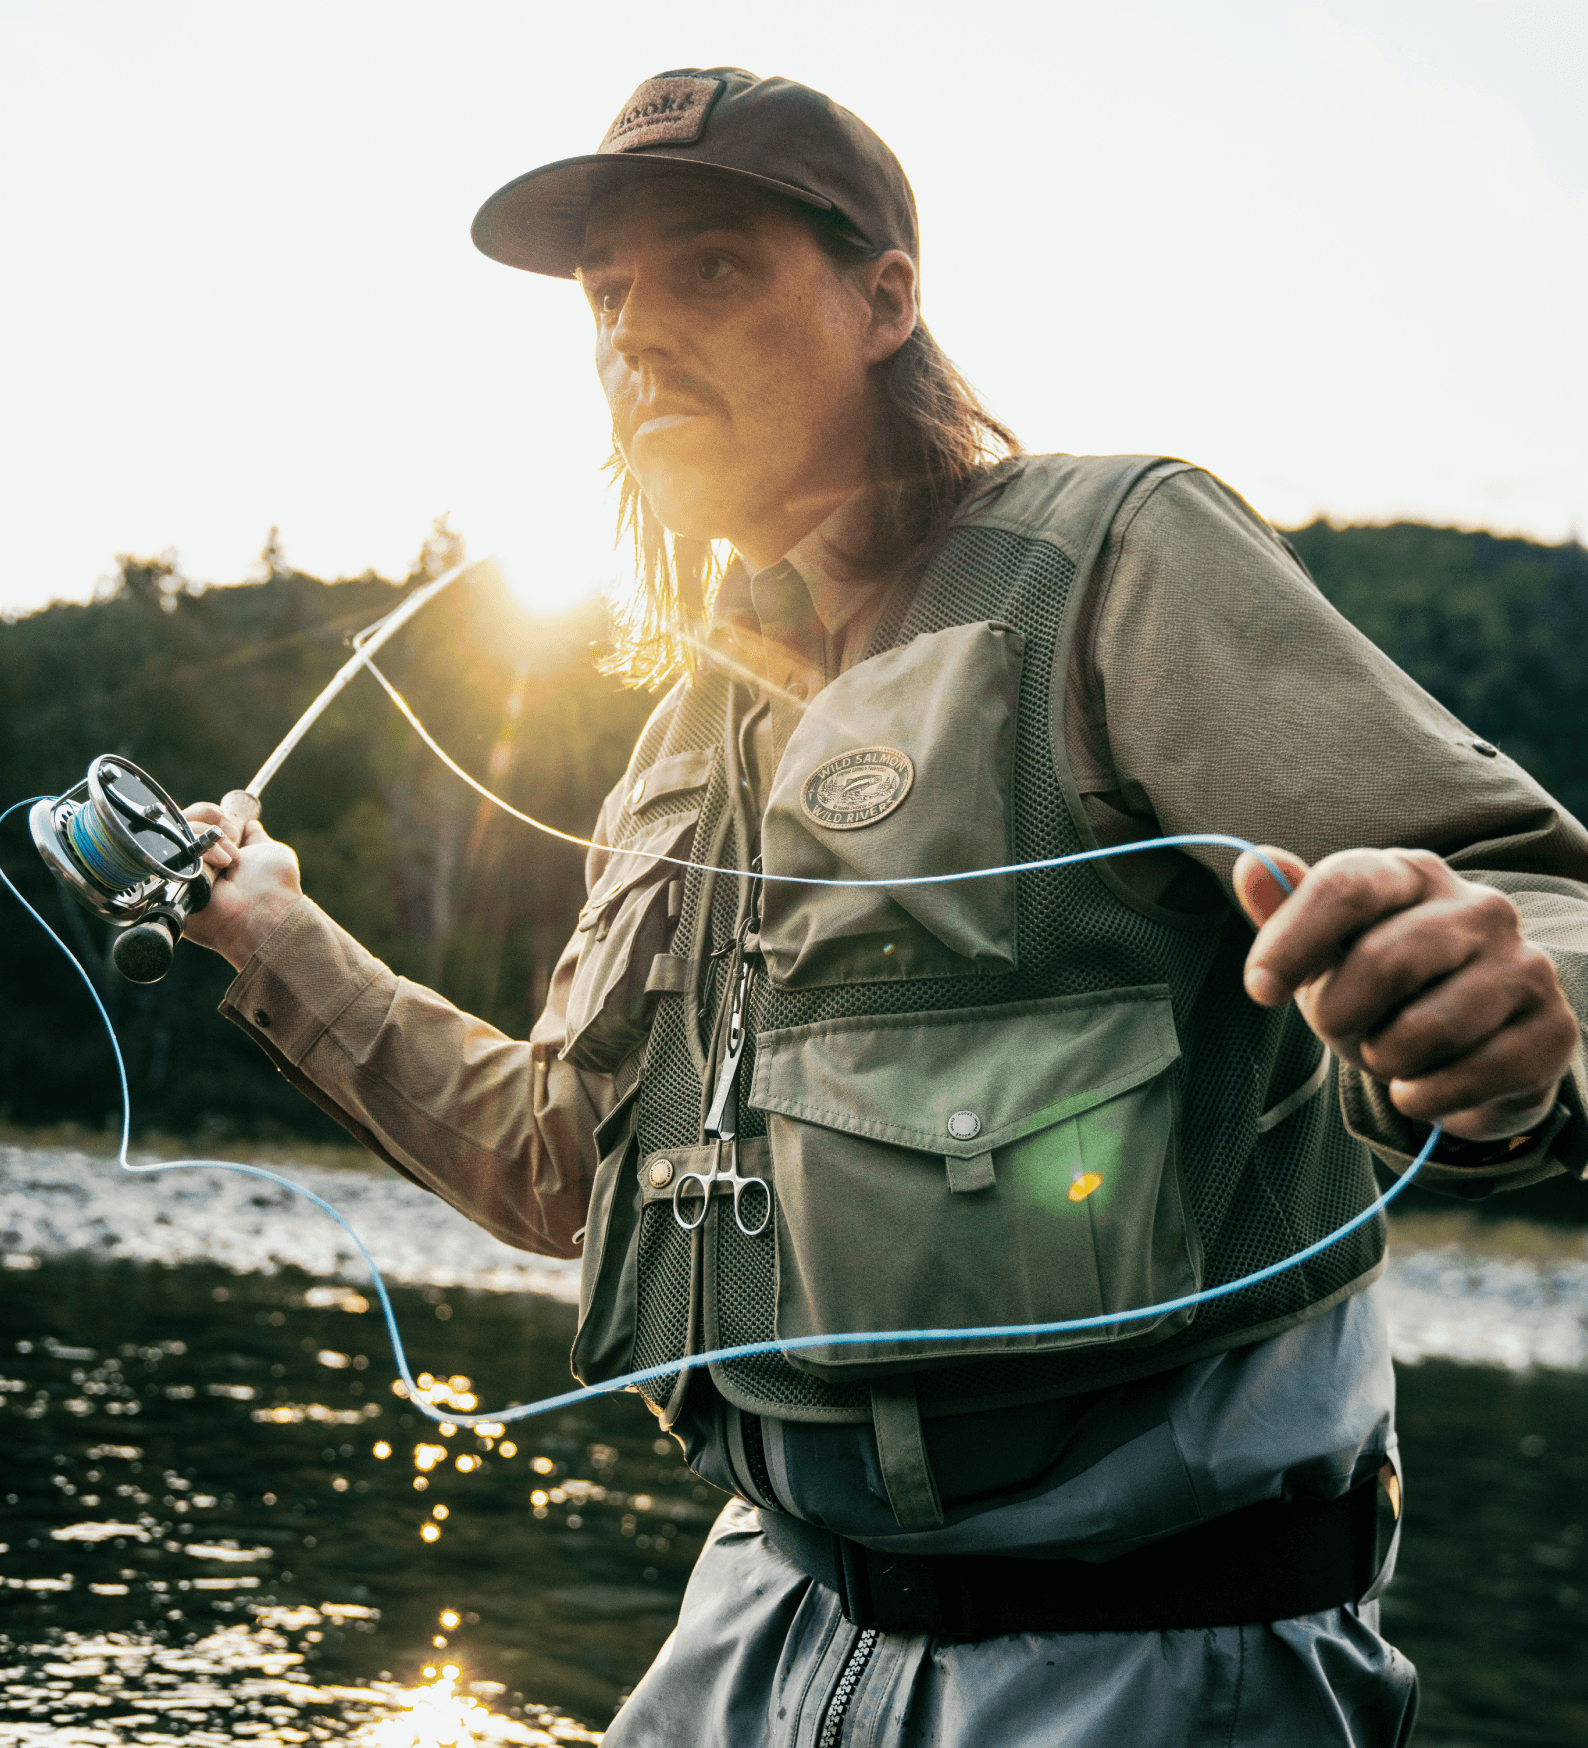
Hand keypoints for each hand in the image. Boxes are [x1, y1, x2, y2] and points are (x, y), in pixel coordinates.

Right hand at [181, 803, 303, 970]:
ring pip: (175, 835)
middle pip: (181, 825)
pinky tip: (221, 863)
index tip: (226, 819)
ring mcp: (183, 873)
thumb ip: (256, 838)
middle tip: (230, 835)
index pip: (198, 824)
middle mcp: (198, 863)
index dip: (208, 814)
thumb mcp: (270, 853)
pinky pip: (171, 854)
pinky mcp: (172, 885)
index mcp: (218, 855)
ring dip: (209, 838)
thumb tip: (251, 824)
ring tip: (230, 859)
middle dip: (208, 821)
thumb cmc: (274, 885)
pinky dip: (200, 850)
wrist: (266, 912)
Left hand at [1234, 845, 1576, 1142]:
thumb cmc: (1379, 992)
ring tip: (1388, 1056)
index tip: (1259, 991)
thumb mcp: (1325, 952)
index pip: (1346, 886)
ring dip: (1387, 1059)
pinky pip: (1477, 1074)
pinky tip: (1421, 1091)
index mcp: (1411, 875)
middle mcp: (1478, 907)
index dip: (1292, 942)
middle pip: (1385, 959)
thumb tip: (1249, 865)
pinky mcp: (1553, 1029)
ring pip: (1430, 1026)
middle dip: (1341, 1013)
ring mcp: (1524, 965)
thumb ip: (1286, 910)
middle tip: (1339, 1030)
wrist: (1462, 1053)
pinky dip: (1429, 1096)